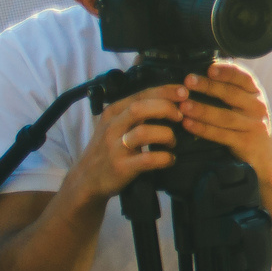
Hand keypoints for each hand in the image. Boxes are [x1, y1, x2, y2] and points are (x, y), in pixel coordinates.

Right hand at [61, 86, 183, 205]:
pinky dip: (165, 158)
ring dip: (166, 134)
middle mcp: (112, 127)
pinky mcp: (121, 167)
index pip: (140, 94)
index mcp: (113, 112)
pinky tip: (170, 159)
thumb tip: (173, 98)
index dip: (165, 91)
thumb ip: (138, 112)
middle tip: (180, 116)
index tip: (184, 92)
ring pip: (143, 132)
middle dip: (165, 108)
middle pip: (139, 108)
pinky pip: (148, 159)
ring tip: (172, 142)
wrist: (87, 179)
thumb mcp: (116, 125)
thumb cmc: (109, 148)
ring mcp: (115, 148)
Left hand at [175, 63, 271, 177]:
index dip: (227, 71)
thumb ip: (232, 88)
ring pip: (225, 116)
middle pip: (232, 94)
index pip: (243, 78)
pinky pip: (221, 135)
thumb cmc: (249, 123)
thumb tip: (205, 67)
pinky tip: (188, 124)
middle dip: (208, 86)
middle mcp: (257, 107)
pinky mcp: (245, 142)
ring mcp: (253, 125)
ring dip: (202, 110)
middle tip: (187, 81)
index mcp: (256, 93)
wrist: (265, 154)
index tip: (209, 68)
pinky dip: (203, 129)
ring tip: (183, 105)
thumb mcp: (247, 103)